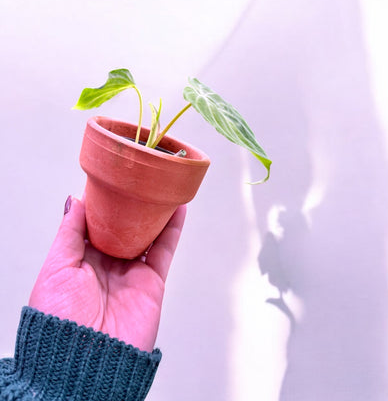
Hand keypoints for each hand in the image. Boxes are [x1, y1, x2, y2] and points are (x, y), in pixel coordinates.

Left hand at [29, 196, 185, 351]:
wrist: (86, 361)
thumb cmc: (60, 320)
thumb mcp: (56, 269)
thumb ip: (69, 233)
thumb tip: (75, 200)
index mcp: (81, 261)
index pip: (96, 224)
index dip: (104, 203)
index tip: (111, 180)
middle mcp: (107, 265)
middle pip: (124, 228)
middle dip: (131, 206)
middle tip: (139, 181)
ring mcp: (131, 273)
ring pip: (147, 235)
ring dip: (155, 213)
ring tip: (161, 188)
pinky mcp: (152, 283)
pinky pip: (164, 251)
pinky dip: (173, 230)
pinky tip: (177, 209)